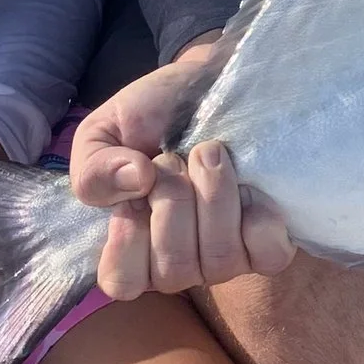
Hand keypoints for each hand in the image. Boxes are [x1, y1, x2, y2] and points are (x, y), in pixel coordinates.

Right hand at [68, 33, 294, 299]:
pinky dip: (259, 217)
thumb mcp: (105, 132)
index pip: (122, 282)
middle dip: (173, 199)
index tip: (138, 185)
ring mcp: (226, 258)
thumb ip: (94, 168)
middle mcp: (180, 263)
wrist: (211, 81)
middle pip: (173, 270)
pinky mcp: (268, 243)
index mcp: (135, 248)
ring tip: (210, 153)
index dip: (128, 238)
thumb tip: (135, 181)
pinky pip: (268, 255)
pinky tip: (250, 187)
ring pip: (219, 259)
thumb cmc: (154, 115)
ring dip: (213, 195)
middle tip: (176, 157)